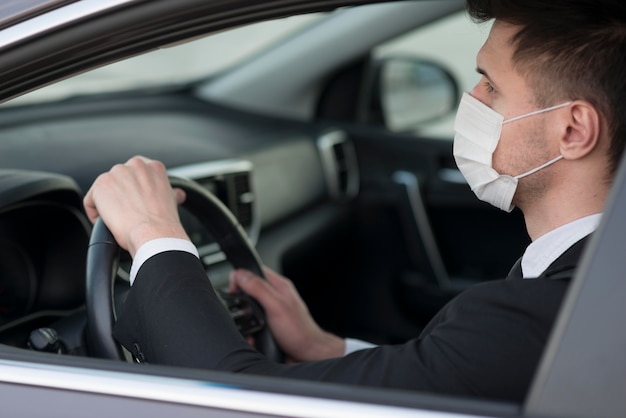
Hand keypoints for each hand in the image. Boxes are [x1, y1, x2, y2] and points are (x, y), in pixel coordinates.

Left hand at [83, 156, 189, 256]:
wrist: (155, 234)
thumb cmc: (164, 223)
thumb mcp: (171, 201)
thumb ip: (168, 192)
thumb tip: (177, 194)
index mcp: (153, 166)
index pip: (135, 174)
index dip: (134, 192)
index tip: (136, 204)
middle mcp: (135, 164)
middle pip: (118, 181)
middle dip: (120, 197)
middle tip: (128, 215)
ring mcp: (117, 173)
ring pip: (104, 191)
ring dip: (108, 205)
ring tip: (119, 221)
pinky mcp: (101, 184)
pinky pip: (91, 201)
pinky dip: (96, 214)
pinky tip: (109, 223)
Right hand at [230, 267, 344, 361]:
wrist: (308, 355)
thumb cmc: (300, 331)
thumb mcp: (276, 306)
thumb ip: (258, 288)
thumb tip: (241, 275)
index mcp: (278, 286)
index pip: (253, 271)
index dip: (240, 277)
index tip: (234, 290)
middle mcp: (274, 297)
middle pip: (248, 291)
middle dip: (241, 304)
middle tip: (244, 312)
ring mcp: (270, 312)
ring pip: (247, 311)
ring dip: (244, 323)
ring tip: (251, 330)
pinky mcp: (267, 326)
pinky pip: (250, 326)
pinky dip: (248, 334)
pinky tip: (254, 339)